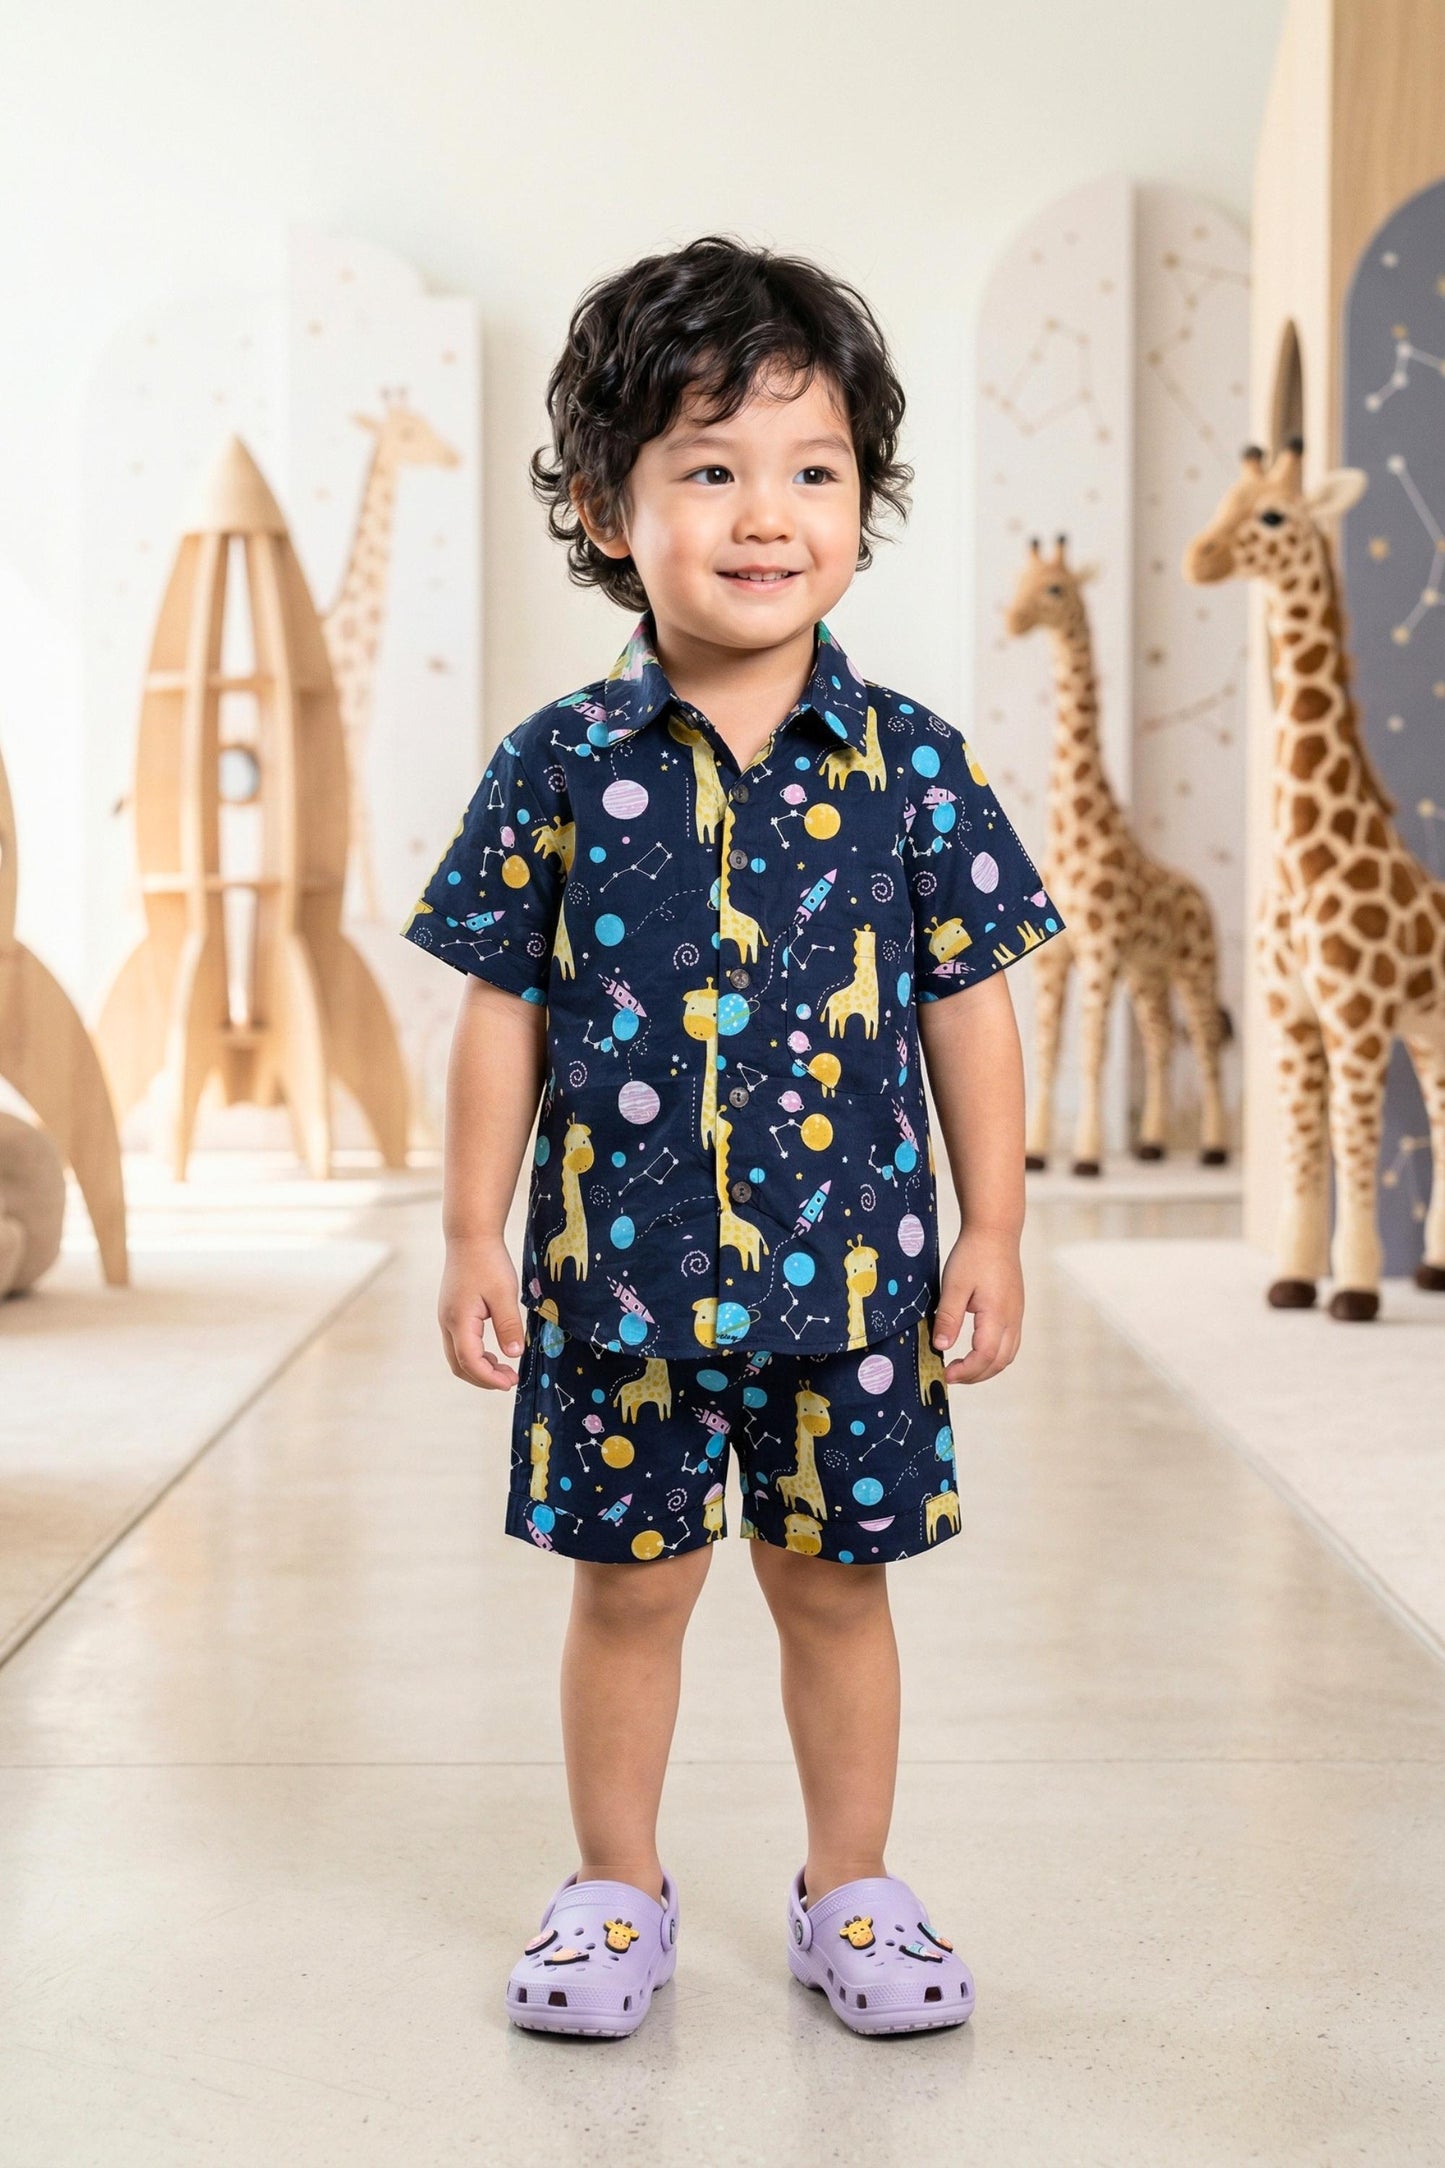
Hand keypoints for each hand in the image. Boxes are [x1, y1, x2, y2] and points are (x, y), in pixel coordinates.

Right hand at [439, 1233, 526, 1389]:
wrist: (470, 1236)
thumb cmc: (488, 1261)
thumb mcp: (504, 1293)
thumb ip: (509, 1325)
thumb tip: (514, 1354)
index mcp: (459, 1320)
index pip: (470, 1361)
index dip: (489, 1378)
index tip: (511, 1383)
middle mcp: (447, 1322)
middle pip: (459, 1365)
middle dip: (484, 1378)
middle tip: (510, 1380)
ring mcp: (447, 1318)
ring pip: (457, 1356)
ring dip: (479, 1368)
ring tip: (506, 1369)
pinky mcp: (451, 1313)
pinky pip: (459, 1344)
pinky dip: (475, 1355)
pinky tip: (495, 1353)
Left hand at [930, 1229, 1023, 1384]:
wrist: (995, 1232)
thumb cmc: (973, 1255)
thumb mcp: (953, 1285)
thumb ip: (948, 1318)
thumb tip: (941, 1346)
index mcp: (997, 1314)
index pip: (984, 1356)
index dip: (965, 1370)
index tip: (945, 1374)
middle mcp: (1012, 1319)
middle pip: (999, 1362)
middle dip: (975, 1375)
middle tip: (951, 1376)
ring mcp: (1017, 1315)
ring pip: (1008, 1355)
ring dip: (987, 1368)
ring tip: (963, 1369)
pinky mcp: (1016, 1310)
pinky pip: (1010, 1343)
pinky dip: (995, 1356)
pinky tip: (977, 1352)